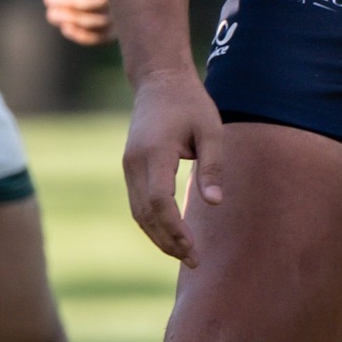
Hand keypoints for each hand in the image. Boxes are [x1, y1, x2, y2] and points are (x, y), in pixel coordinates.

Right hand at [122, 66, 224, 264]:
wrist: (159, 81)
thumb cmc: (190, 104)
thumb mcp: (211, 129)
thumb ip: (212, 166)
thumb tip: (214, 203)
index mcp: (155, 151)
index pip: (158, 201)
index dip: (174, 228)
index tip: (193, 247)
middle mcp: (134, 162)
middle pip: (145, 213)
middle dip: (167, 241)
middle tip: (194, 260)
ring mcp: (128, 165)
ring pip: (138, 213)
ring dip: (158, 237)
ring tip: (185, 254)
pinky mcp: (129, 168)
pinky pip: (137, 204)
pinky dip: (152, 224)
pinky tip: (172, 236)